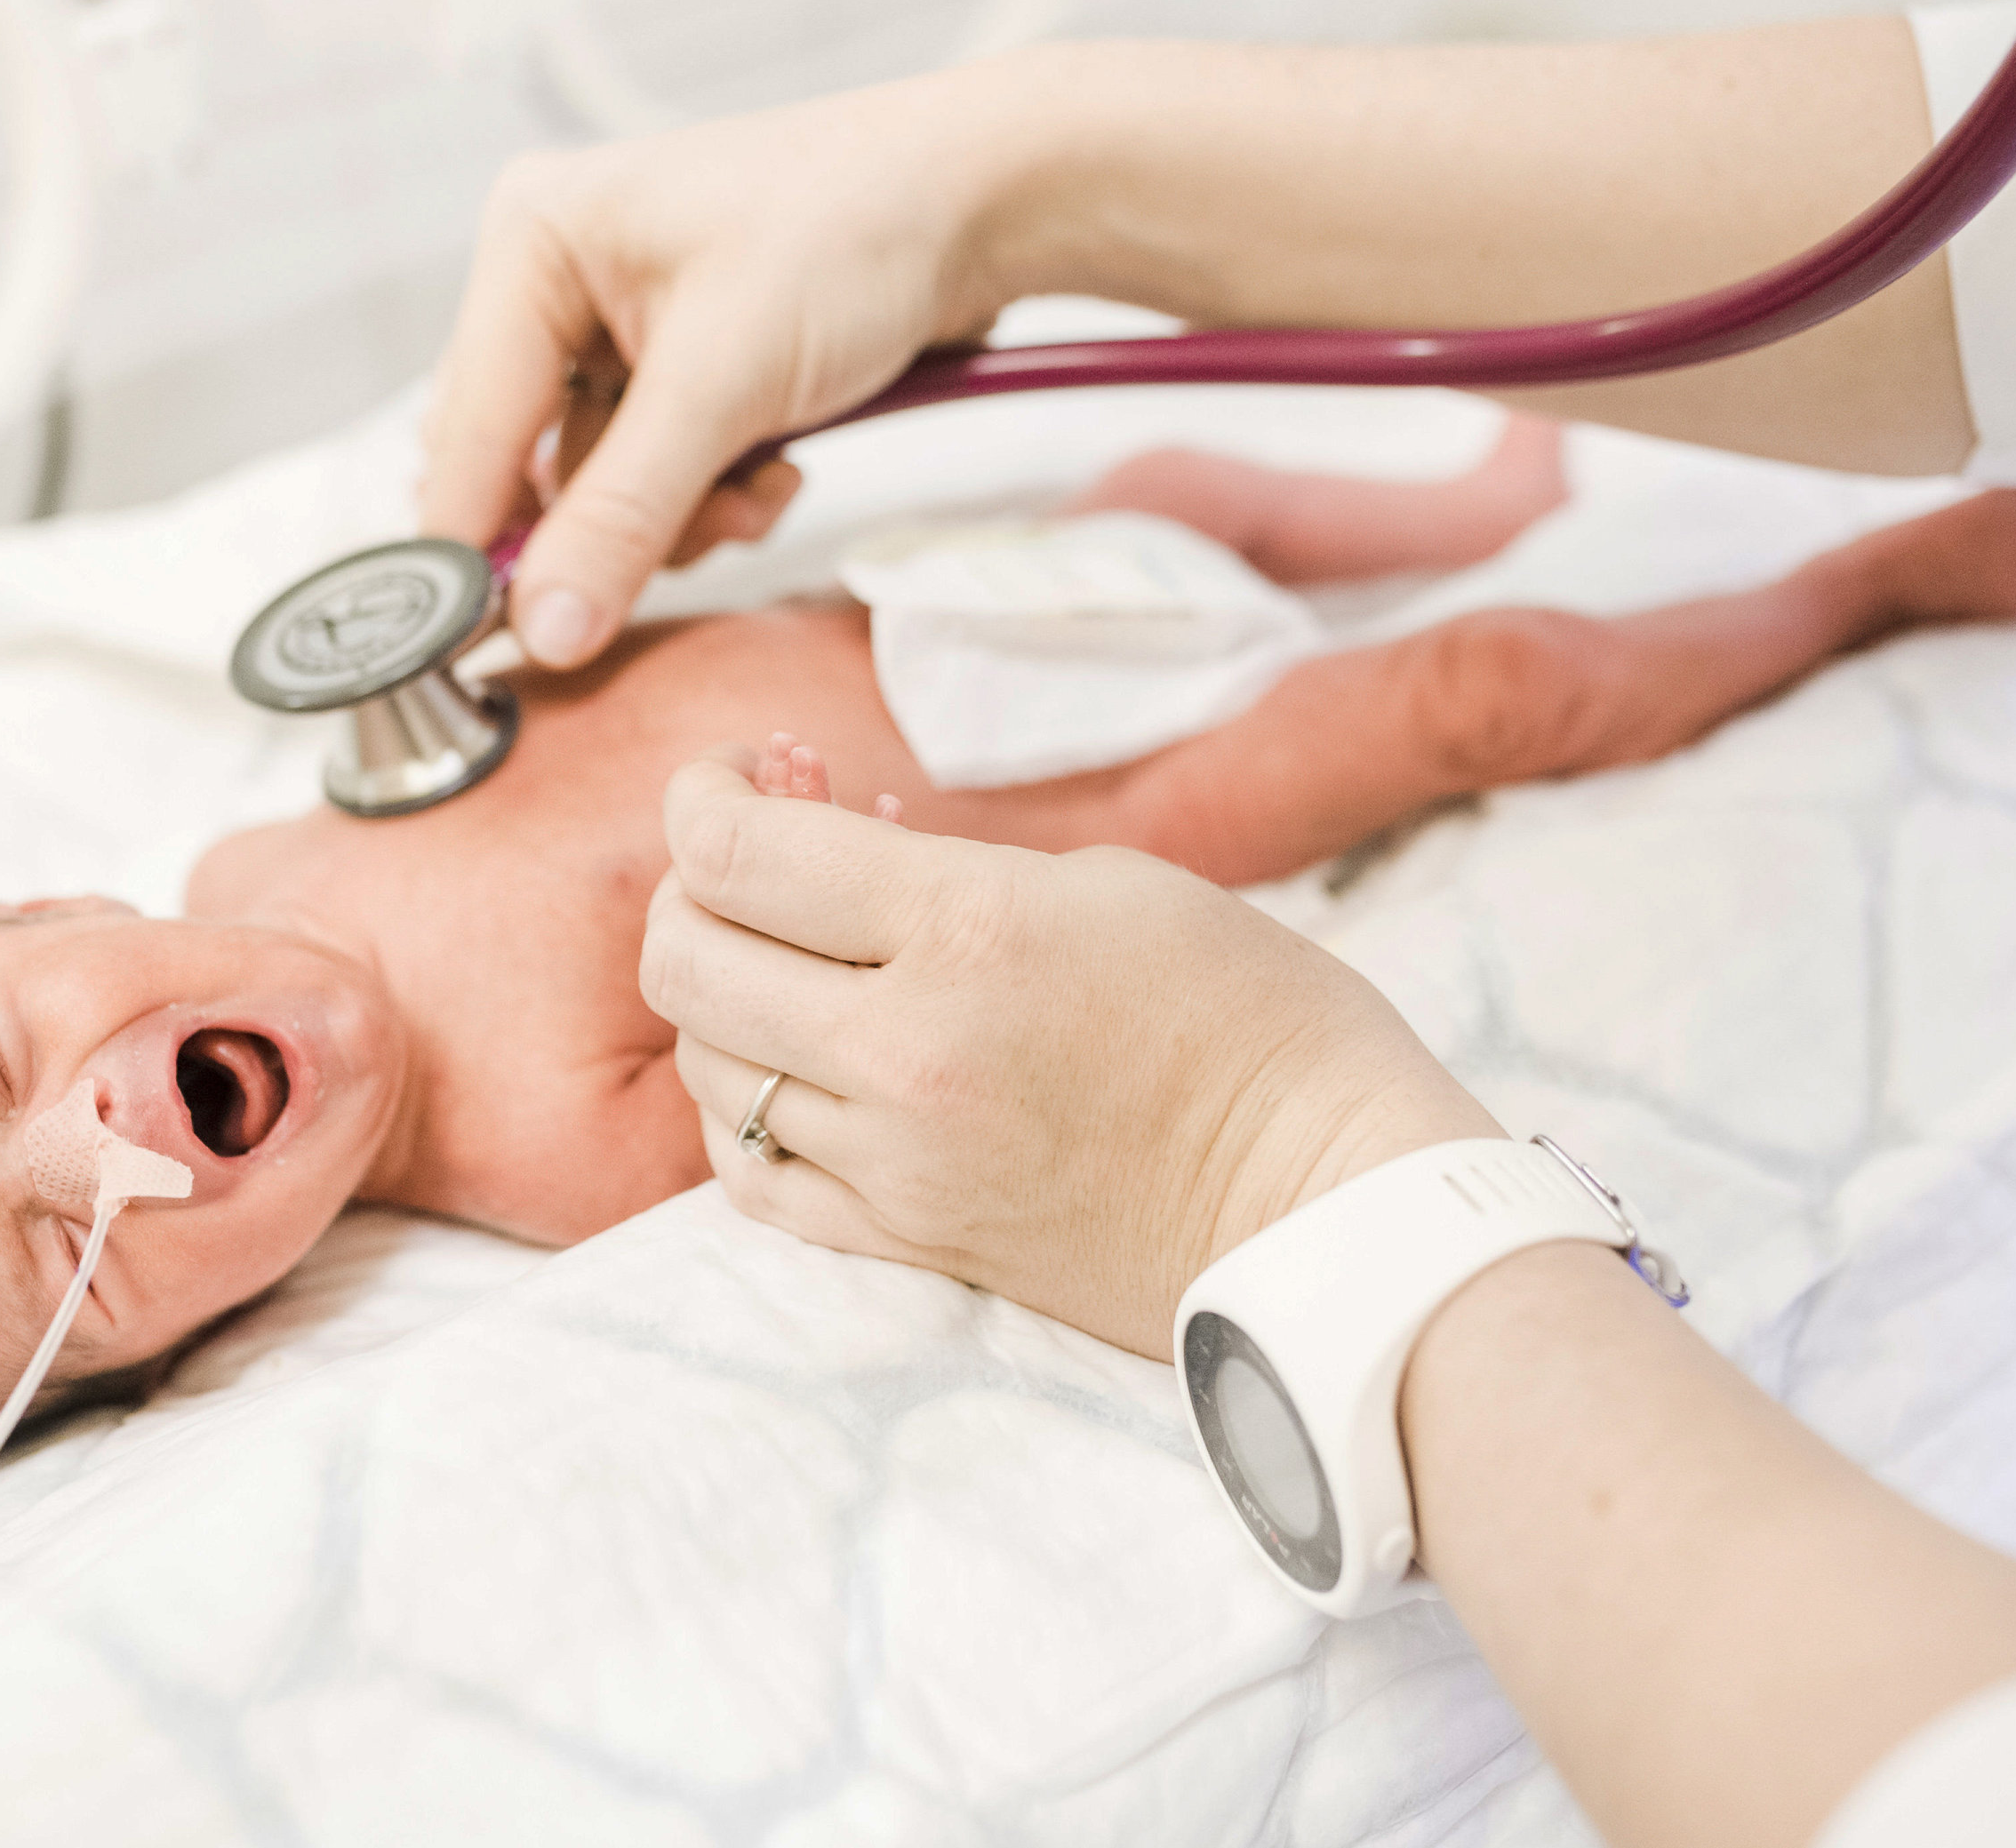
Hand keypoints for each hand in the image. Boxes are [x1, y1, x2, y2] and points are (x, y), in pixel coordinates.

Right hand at [418, 64, 1033, 665]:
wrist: (983, 204)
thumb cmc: (851, 230)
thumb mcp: (723, 381)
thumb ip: (624, 514)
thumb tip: (542, 628)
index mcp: (532, 242)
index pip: (468, 426)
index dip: (477, 540)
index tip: (492, 642)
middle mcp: (560, 283)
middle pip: (528, 467)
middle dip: (618, 520)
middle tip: (697, 521)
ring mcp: (623, 331)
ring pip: (601, 491)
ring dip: (685, 515)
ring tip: (763, 480)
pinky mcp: (684, 372)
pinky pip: (660, 480)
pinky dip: (717, 496)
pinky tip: (779, 463)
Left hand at [640, 745, 1496, 1354]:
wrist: (1330, 1199)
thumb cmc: (1253, 1017)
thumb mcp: (1105, 883)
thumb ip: (940, 868)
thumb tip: (827, 850)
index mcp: (967, 929)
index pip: (735, 851)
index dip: (708, 792)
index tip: (748, 775)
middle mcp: (908, 1051)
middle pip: (685, 958)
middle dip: (693, 885)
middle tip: (757, 860)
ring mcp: (900, 1160)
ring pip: (706, 1067)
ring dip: (723, 996)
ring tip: (795, 963)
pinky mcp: (911, 1242)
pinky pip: (752, 1178)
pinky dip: (744, 1111)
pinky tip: (795, 1070)